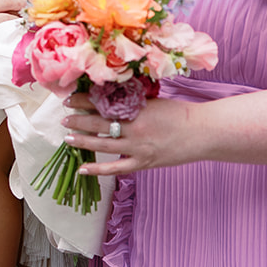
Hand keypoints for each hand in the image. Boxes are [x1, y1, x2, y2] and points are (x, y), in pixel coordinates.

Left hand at [61, 91, 199, 174]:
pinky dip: (98, 169)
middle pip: (98, 124)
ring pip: (103, 144)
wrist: (202, 133)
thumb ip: (132, 102)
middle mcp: (134, 128)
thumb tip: (109, 98)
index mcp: (137, 109)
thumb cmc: (180, 114)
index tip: (70, 99)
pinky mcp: (143, 163)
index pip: (103, 104)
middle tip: (64, 118)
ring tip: (67, 138)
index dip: (84, 101)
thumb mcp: (154, 101)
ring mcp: (138, 147)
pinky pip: (115, 168)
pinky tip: (82, 168)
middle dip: (78, 120)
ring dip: (83, 141)